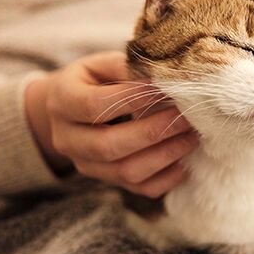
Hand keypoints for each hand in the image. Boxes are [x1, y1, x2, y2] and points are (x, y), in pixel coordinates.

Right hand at [24, 51, 196, 197]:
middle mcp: (66, 139)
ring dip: (164, 156)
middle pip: (109, 146)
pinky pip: (139, 189)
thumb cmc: (93, 80)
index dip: (133, 99)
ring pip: (125, 172)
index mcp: (61, 102)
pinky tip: (184, 161)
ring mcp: (85, 164)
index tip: (165, 88)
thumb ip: (128, 67)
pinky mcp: (105, 180)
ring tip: (191, 136)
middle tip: (186, 117)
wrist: (70, 110)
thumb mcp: (102, 64)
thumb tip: (165, 74)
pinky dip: (166, 178)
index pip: (95, 106)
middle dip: (153, 132)